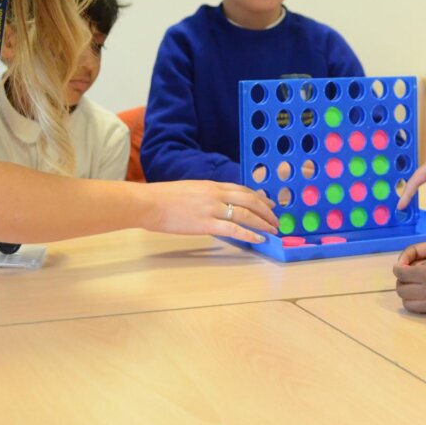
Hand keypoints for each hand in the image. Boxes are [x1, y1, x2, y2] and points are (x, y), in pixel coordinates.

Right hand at [143, 181, 278, 243]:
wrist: (149, 203)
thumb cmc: (163, 198)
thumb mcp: (190, 190)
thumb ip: (206, 195)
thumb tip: (217, 205)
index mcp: (211, 185)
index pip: (242, 189)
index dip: (259, 198)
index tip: (269, 204)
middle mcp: (216, 194)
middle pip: (249, 200)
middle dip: (266, 211)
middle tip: (276, 220)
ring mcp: (212, 209)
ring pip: (246, 214)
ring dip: (263, 223)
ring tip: (273, 230)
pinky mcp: (206, 224)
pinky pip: (234, 230)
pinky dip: (250, 234)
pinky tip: (259, 239)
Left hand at [393, 249, 425, 316]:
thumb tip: (410, 269)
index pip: (401, 273)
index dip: (398, 269)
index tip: (400, 267)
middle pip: (401, 290)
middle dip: (400, 282)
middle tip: (406, 277)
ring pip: (408, 304)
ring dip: (407, 295)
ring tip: (414, 288)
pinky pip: (421, 311)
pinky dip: (417, 304)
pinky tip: (424, 296)